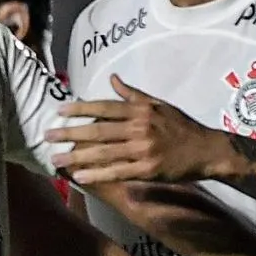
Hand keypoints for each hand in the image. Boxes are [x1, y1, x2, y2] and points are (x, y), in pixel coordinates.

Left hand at [52, 80, 240, 185]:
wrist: (208, 150)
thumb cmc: (181, 126)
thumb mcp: (159, 105)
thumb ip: (133, 94)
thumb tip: (112, 78)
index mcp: (141, 111)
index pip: (105, 107)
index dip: (80, 109)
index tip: (59, 110)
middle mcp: (140, 128)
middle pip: (99, 130)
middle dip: (70, 133)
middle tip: (47, 135)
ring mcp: (143, 150)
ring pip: (104, 152)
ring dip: (76, 156)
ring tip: (55, 159)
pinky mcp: (148, 169)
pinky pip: (117, 172)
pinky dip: (97, 174)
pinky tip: (79, 176)